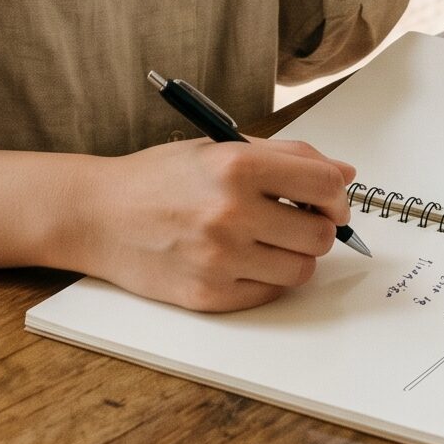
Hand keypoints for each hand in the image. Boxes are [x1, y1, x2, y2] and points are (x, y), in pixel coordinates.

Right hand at [78, 138, 355, 311]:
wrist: (99, 215)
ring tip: (267, 240)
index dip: (338, 195)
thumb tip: (344, 174)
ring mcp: (219, 259)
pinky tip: (243, 259)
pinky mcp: (209, 296)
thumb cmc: (160, 178)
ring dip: (294, 256)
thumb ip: (286, 156)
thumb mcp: (219, 148)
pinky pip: (268, 293)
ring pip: (300, 270)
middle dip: (319, 228)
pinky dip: (266, 278)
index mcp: (235, 165)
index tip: (332, 200)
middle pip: (319, 235)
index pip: (323, 185)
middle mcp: (230, 212)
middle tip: (297, 221)